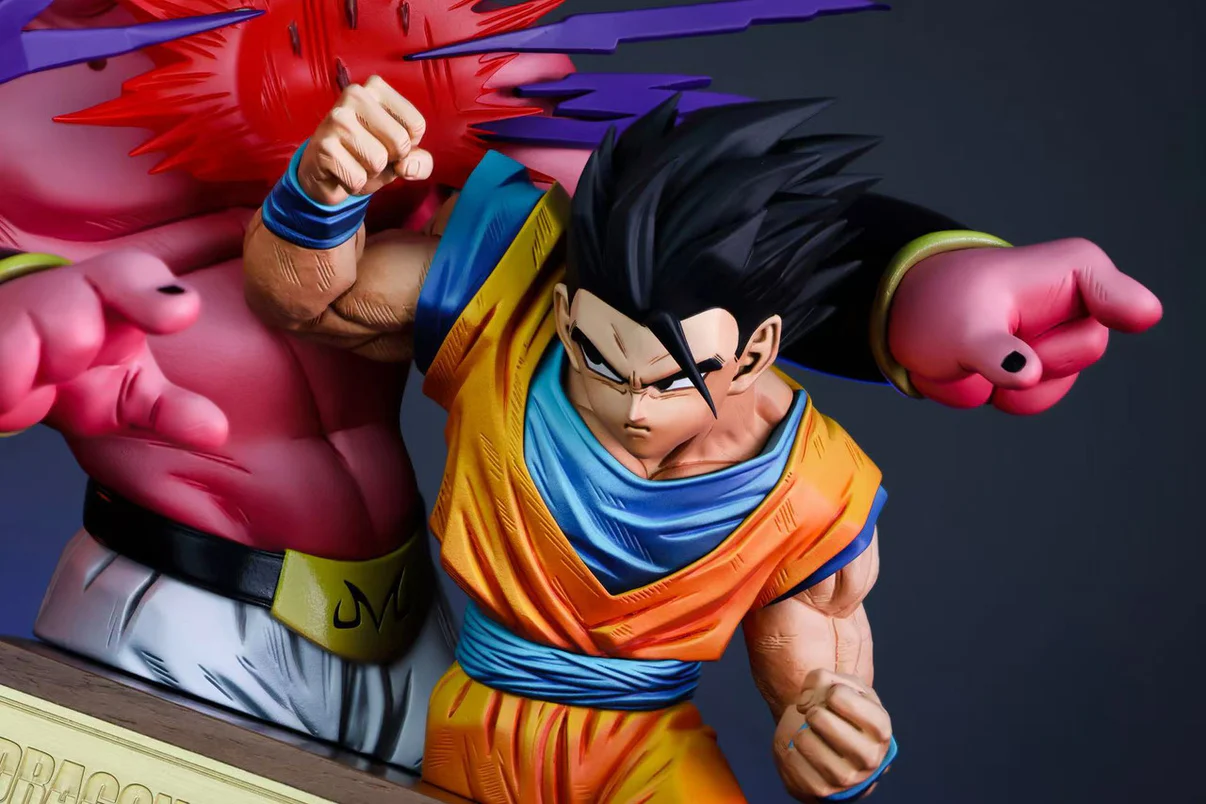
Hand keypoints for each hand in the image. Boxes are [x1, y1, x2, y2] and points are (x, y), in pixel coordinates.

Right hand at [0, 250, 226, 448]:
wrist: (3, 366)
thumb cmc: (77, 373)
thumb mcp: (129, 392)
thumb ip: (171, 409)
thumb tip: (215, 432)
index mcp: (111, 295)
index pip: (131, 274)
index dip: (152, 293)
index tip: (182, 312)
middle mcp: (60, 294)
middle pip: (74, 327)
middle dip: (70, 354)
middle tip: (65, 366)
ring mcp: (12, 308)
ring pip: (21, 347)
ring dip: (27, 377)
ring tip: (34, 376)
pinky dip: (3, 393)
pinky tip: (9, 390)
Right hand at [297, 76, 433, 204]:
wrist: (327, 173)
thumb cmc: (369, 155)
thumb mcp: (402, 156)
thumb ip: (421, 162)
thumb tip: (406, 166)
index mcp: (376, 88)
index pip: (416, 125)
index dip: (408, 145)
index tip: (388, 141)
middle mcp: (355, 95)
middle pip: (400, 141)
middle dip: (390, 159)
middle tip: (370, 153)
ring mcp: (336, 119)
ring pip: (378, 161)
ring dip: (371, 172)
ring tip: (356, 161)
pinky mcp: (323, 145)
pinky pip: (357, 178)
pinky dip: (354, 184)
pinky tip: (342, 171)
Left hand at [774, 670, 892, 801]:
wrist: (834, 753)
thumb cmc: (842, 714)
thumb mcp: (843, 687)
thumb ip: (823, 679)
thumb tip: (805, 702)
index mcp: (880, 728)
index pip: (842, 697)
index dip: (831, 691)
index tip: (833, 699)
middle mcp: (869, 756)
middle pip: (820, 718)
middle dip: (811, 711)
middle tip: (817, 716)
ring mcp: (847, 777)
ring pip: (805, 740)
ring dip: (801, 732)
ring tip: (811, 735)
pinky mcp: (822, 790)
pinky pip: (792, 761)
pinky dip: (790, 751)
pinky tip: (802, 752)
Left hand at [888, 238, 1162, 413]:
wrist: (910, 325)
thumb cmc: (941, 306)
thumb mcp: (959, 327)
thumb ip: (995, 351)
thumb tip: (1027, 374)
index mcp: (1072, 271)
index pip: (1118, 293)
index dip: (1125, 305)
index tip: (1141, 316)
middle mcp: (1077, 306)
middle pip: (1086, 350)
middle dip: (1031, 352)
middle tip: (989, 334)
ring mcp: (1061, 343)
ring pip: (1051, 386)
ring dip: (1003, 381)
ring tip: (977, 353)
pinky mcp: (1042, 374)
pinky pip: (1029, 402)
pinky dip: (993, 393)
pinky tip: (976, 371)